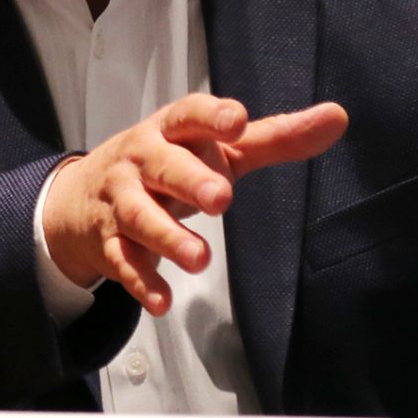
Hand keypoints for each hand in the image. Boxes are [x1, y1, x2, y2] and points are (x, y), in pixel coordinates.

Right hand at [42, 94, 346, 314]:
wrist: (81, 199)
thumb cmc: (166, 166)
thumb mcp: (215, 149)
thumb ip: (274, 137)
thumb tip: (336, 117)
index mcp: (171, 130)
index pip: (189, 115)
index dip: (211, 116)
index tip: (236, 121)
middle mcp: (142, 161)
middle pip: (162, 166)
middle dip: (189, 180)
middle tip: (221, 198)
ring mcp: (121, 201)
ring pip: (140, 216)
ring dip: (168, 237)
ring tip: (199, 258)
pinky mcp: (110, 242)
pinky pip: (124, 262)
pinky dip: (142, 283)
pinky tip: (163, 301)